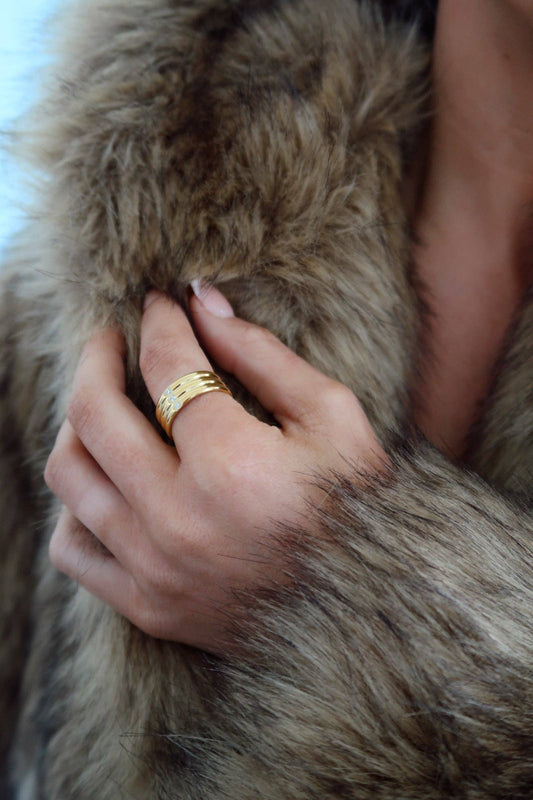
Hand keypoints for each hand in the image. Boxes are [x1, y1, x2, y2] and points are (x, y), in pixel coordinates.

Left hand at [45, 284, 388, 653]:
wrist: (373, 609)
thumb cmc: (361, 506)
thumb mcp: (331, 415)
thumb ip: (260, 353)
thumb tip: (202, 300)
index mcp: (234, 465)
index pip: (167, 366)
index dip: (160, 322)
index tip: (161, 304)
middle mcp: (180, 519)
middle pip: (93, 414)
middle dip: (97, 357)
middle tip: (111, 339)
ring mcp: (157, 569)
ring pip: (71, 476)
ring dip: (77, 423)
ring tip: (104, 403)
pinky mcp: (149, 607)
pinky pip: (74, 549)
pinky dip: (75, 506)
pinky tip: (106, 480)